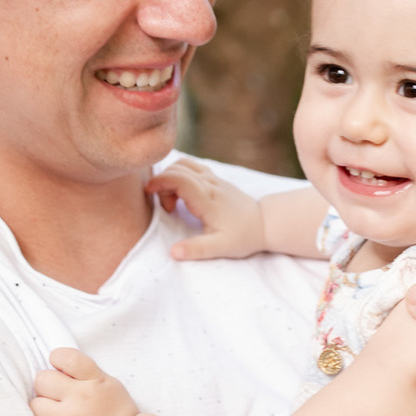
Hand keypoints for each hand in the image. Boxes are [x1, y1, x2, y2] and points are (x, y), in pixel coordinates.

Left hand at [31, 348, 138, 415]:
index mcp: (94, 380)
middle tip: (56, 396)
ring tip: (54, 415)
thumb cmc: (117, 413)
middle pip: (42, 381)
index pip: (66, 358)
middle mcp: (80, 397)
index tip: (58, 368)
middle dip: (46, 387)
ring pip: (35, 406)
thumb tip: (56, 366)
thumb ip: (85, 373)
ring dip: (42, 410)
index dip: (56, 359)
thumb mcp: (109, 383)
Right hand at [146, 157, 266, 260]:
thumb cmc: (244, 236)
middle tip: (169, 209)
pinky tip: (183, 194)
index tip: (149, 192)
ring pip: (185, 164)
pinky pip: (193, 167)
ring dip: (171, 177)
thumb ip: (197, 249)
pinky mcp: (215, 179)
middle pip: (178, 168)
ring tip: (174, 201)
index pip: (180, 178)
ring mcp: (214, 179)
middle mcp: (210, 184)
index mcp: (208, 199)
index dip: (160, 181)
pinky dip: (180, 174)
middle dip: (163, 183)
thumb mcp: (221, 248)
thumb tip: (173, 252)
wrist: (265, 223)